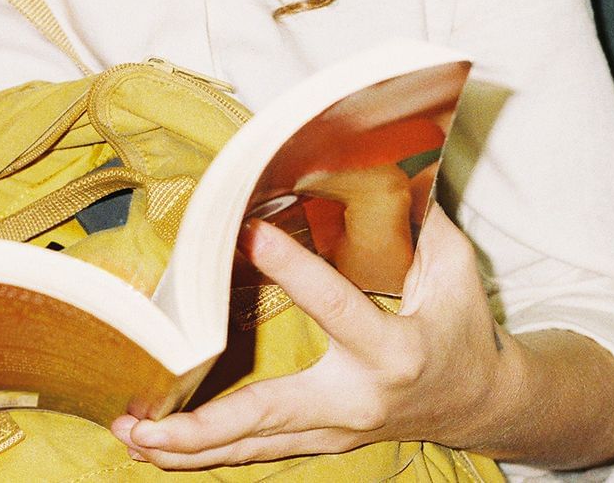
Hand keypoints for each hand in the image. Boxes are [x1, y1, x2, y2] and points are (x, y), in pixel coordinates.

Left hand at [111, 205, 519, 467]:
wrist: (483, 403)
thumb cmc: (463, 328)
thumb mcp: (453, 269)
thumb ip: (417, 221)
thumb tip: (381, 160)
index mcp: (393, 349)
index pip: (335, 306)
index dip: (293, 269)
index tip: (248, 232)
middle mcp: (357, 398)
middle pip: (270, 415)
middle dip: (203, 424)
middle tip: (145, 421)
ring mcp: (337, 429)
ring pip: (254, 445)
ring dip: (188, 447)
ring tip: (130, 435)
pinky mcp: (323, 441)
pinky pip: (258, 450)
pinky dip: (208, 453)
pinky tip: (159, 449)